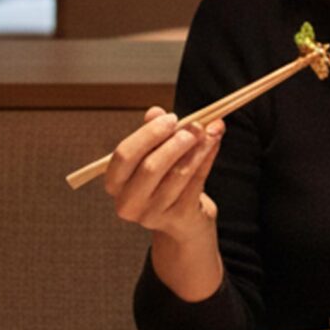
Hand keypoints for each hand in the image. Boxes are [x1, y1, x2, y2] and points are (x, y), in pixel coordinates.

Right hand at [105, 106, 224, 243]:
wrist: (182, 219)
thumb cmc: (163, 180)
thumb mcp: (154, 155)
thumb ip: (152, 133)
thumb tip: (156, 111)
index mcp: (115, 183)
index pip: (125, 155)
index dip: (148, 134)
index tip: (171, 118)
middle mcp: (128, 202)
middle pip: (151, 167)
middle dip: (175, 143)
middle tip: (195, 126)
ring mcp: (152, 215)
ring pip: (178, 175)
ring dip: (197, 149)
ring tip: (211, 131)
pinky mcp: (177, 219)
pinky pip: (195, 184)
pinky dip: (207, 160)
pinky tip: (214, 144)